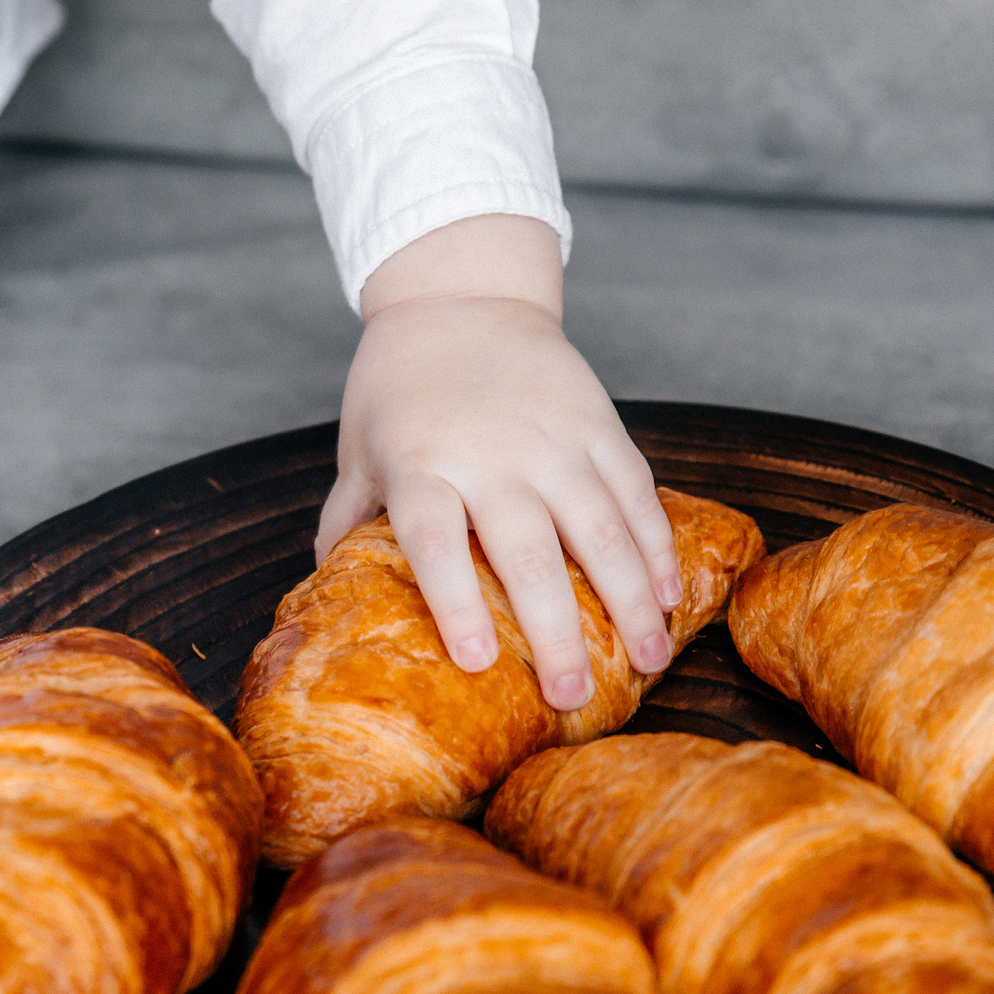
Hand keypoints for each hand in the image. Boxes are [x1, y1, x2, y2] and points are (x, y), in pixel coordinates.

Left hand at [318, 213, 682, 710]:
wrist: (460, 294)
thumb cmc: (400, 385)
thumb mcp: (361, 449)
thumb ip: (348, 520)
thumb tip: (326, 591)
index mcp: (422, 466)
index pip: (437, 541)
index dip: (456, 602)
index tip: (478, 661)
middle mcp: (490, 456)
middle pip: (528, 553)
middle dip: (557, 633)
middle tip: (572, 699)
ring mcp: (552, 440)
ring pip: (601, 530)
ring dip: (628, 602)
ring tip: (648, 663)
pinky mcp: (598, 424)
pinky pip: (635, 492)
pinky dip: (656, 546)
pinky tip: (668, 596)